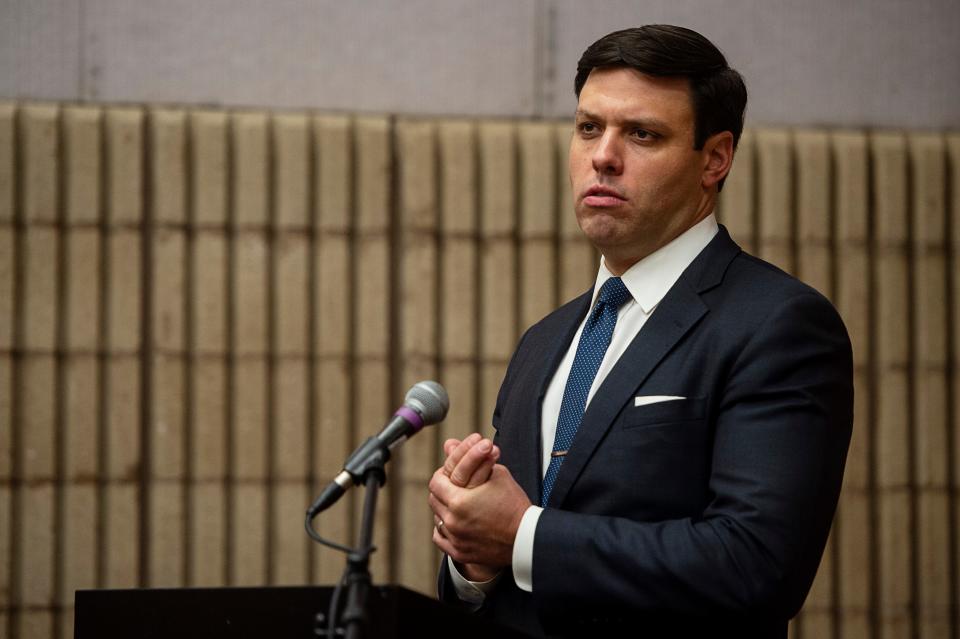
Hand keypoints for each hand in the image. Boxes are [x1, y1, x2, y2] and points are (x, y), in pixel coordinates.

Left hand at [435, 433, 501, 580]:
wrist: (527, 538)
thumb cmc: (514, 504)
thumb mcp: (497, 474)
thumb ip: (470, 458)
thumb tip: (450, 444)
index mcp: (459, 501)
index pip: (436, 482)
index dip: (443, 475)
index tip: (452, 474)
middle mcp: (452, 522)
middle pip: (434, 500)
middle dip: (443, 491)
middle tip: (454, 487)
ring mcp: (455, 539)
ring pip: (437, 519)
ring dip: (444, 510)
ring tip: (458, 504)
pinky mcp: (459, 552)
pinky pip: (441, 539)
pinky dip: (444, 530)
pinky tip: (454, 523)